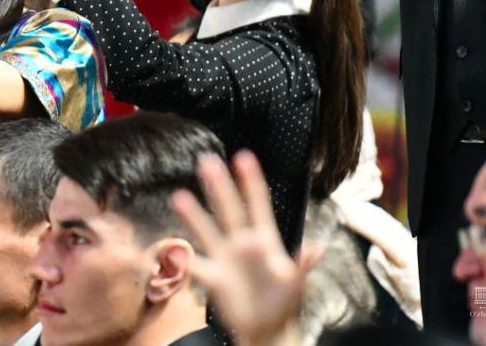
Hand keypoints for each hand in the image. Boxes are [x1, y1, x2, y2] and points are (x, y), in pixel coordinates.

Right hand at [172, 151, 318, 345]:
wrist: (267, 330)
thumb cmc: (284, 303)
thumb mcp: (296, 283)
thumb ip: (303, 265)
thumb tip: (317, 248)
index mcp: (265, 240)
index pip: (257, 205)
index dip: (251, 182)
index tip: (243, 157)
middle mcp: (242, 244)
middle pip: (229, 210)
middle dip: (219, 187)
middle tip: (207, 161)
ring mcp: (225, 259)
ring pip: (207, 232)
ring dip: (194, 216)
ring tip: (178, 196)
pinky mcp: (214, 279)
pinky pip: (194, 266)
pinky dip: (181, 259)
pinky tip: (168, 246)